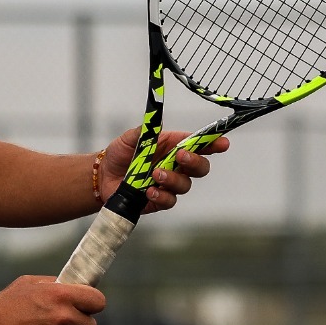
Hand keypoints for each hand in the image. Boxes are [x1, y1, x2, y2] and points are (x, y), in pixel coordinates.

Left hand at [98, 126, 229, 213]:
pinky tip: (148, 191)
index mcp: (172, 146)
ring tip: (154, 174)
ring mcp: (169, 184)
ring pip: (186, 185)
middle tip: (180, 156)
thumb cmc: (119, 155)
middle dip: (195, 161)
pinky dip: (161, 195)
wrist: (103, 177)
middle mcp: (175, 166)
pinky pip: (170, 200)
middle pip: (200, 167)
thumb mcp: (128, 138)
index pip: (198, 144)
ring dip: (173, 179)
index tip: (223, 143)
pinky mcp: (160, 200)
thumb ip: (144, 131)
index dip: (213, 143)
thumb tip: (156, 123)